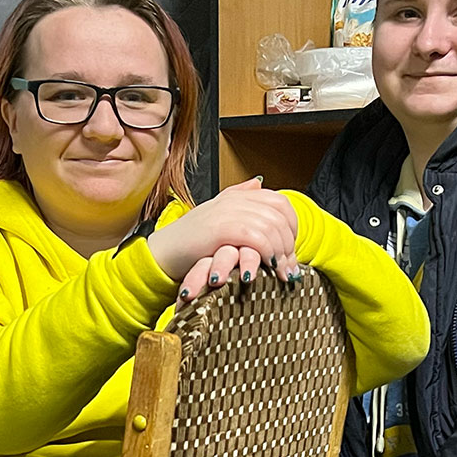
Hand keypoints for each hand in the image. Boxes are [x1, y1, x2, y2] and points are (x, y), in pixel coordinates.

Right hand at [150, 179, 300, 301]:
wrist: (164, 252)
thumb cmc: (190, 241)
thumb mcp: (217, 214)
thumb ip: (239, 197)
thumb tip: (259, 184)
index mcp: (238, 196)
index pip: (280, 202)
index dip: (292, 226)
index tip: (290, 249)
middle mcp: (235, 200)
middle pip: (279, 215)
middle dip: (289, 243)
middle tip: (290, 268)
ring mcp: (228, 212)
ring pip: (271, 226)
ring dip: (281, 252)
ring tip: (282, 272)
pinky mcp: (221, 229)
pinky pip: (256, 237)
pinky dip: (267, 253)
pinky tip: (268, 267)